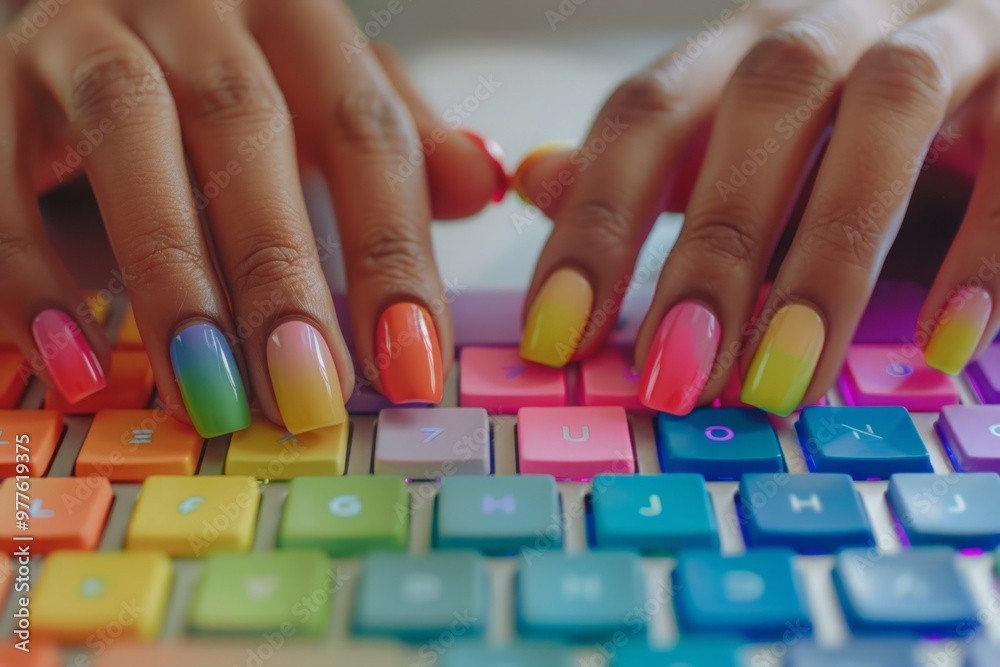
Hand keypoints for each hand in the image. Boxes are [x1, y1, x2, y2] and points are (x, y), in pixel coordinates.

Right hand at [0, 0, 506, 435]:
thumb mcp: (320, 93)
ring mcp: (87, 31)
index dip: (391, 254)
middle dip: (281, 273)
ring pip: (131, 138)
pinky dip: (32, 274)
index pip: (364, 130)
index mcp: (295, 15)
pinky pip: (0, 176)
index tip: (412, 369)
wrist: (98, 11)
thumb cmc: (224, 73)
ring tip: (206, 391)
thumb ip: (391, 139)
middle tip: (308, 395)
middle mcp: (196, 6)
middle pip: (249, 130)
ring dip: (170, 277)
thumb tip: (481, 183)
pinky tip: (73, 363)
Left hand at [514, 0, 999, 415]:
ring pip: (888, 110)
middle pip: (762, 102)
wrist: (993, 59)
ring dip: (830, 255)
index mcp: (744, 43)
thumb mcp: (742, 145)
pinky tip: (946, 343)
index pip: (646, 111)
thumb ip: (653, 167)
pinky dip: (987, 248)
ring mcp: (946, 31)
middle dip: (712, 246)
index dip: (595, 222)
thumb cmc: (848, 124)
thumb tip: (540, 185)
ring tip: (788, 376)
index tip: (558, 338)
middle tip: (676, 374)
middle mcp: (835, 20)